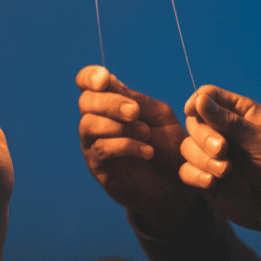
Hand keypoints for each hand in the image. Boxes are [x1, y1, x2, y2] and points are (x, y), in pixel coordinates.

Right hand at [76, 65, 195, 233]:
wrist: (174, 184)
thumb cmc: (166, 146)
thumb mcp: (158, 116)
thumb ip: (136, 100)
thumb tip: (111, 83)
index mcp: (109, 102)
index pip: (86, 82)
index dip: (89, 76)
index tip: (105, 79)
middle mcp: (95, 120)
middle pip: (86, 102)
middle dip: (110, 103)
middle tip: (134, 112)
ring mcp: (92, 144)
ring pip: (89, 125)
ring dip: (119, 126)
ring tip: (146, 134)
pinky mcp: (98, 166)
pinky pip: (102, 149)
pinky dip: (126, 146)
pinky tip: (147, 151)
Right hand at [180, 85, 260, 235]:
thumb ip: (230, 123)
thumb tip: (199, 100)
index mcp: (242, 115)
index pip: (210, 96)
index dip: (198, 101)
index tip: (193, 110)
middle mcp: (225, 133)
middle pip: (194, 122)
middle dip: (204, 136)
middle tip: (223, 150)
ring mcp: (214, 157)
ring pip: (188, 147)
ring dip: (202, 159)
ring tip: (225, 171)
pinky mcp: (207, 180)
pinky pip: (186, 172)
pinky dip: (196, 175)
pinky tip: (213, 183)